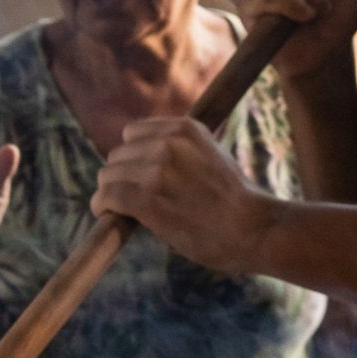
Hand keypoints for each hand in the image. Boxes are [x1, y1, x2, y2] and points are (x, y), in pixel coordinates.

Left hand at [92, 118, 281, 274]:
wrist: (255, 229)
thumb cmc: (235, 200)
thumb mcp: (210, 155)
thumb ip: (179, 149)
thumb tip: (139, 155)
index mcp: (184, 129)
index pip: (132, 133)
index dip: (132, 157)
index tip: (137, 175)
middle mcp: (168, 143)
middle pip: (117, 156)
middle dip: (121, 177)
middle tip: (132, 198)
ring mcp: (156, 170)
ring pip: (108, 176)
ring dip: (110, 193)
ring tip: (121, 210)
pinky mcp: (146, 199)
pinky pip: (107, 197)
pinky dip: (101, 207)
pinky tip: (107, 215)